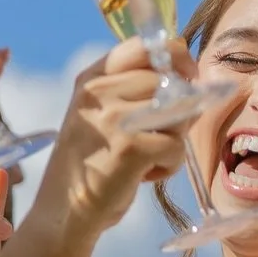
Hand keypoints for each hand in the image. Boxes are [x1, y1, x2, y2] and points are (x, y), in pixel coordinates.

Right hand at [29, 37, 188, 239]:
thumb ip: (137, 91)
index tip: (187, 76)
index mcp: (93, 77)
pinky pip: (177, 147)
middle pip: (170, 81)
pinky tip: (143, 175)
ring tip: (149, 156)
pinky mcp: (131, 148)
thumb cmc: (92, 162)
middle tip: (157, 136)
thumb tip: (193, 79)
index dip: (176, 57)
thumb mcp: (102, 113)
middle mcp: (100, 91)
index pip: (145, 46)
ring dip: (174, 138)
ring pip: (180, 111)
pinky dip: (169, 165)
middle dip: (178, 111)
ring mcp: (114, 118)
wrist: (64, 210)